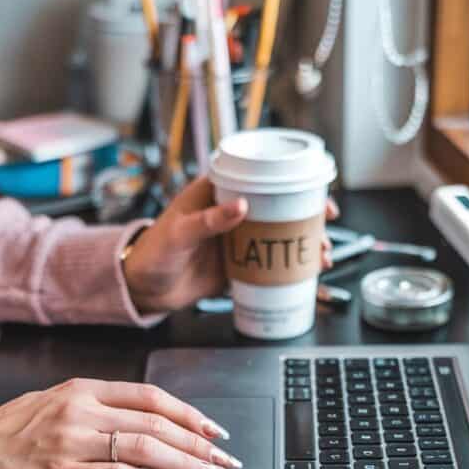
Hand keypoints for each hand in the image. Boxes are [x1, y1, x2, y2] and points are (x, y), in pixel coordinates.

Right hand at [0, 378, 241, 468]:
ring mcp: (73, 439)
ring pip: (146, 447)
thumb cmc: (7, 437)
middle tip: (224, 461)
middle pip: (157, 423)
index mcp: (83, 390)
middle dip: (198, 443)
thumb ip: (96, 410)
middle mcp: (82, 409)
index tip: (214, 431)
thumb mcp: (53, 406)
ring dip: (186, 464)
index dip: (189, 414)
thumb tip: (143, 426)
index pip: (151, 397)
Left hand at [123, 176, 339, 312]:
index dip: (293, 183)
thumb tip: (241, 206)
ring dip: (303, 245)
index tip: (316, 194)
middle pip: (279, 209)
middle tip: (324, 230)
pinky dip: (290, 269)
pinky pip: (270, 265)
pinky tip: (306, 274)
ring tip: (320, 257)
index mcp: (217, 194)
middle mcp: (232, 214)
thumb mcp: (178, 233)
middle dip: (308, 219)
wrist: (143, 288)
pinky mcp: (238, 266)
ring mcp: (238, 240)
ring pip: (280, 238)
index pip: (261, 180)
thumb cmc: (152, 252)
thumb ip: (207, 221)